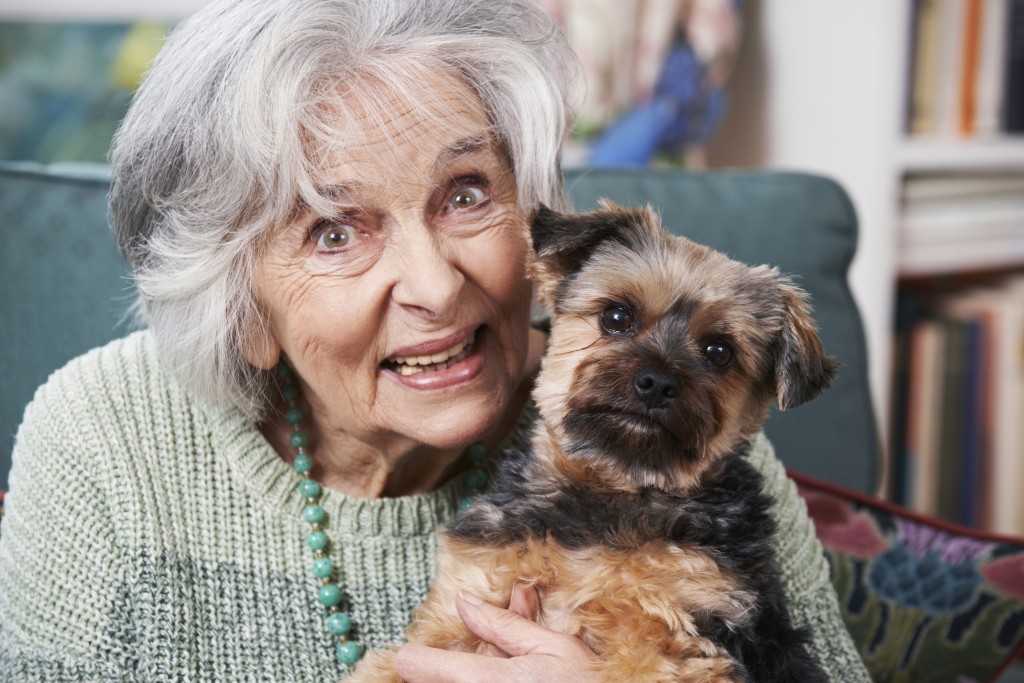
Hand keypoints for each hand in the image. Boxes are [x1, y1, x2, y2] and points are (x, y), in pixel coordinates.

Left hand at [394, 586, 597, 681]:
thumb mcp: (553, 648)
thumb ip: (504, 626)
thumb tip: (465, 603)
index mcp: (492, 682)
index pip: (425, 669)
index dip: (415, 660)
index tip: (409, 655)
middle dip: (438, 672)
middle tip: (457, 662)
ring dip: (459, 681)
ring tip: (492, 673)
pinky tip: (500, 681)